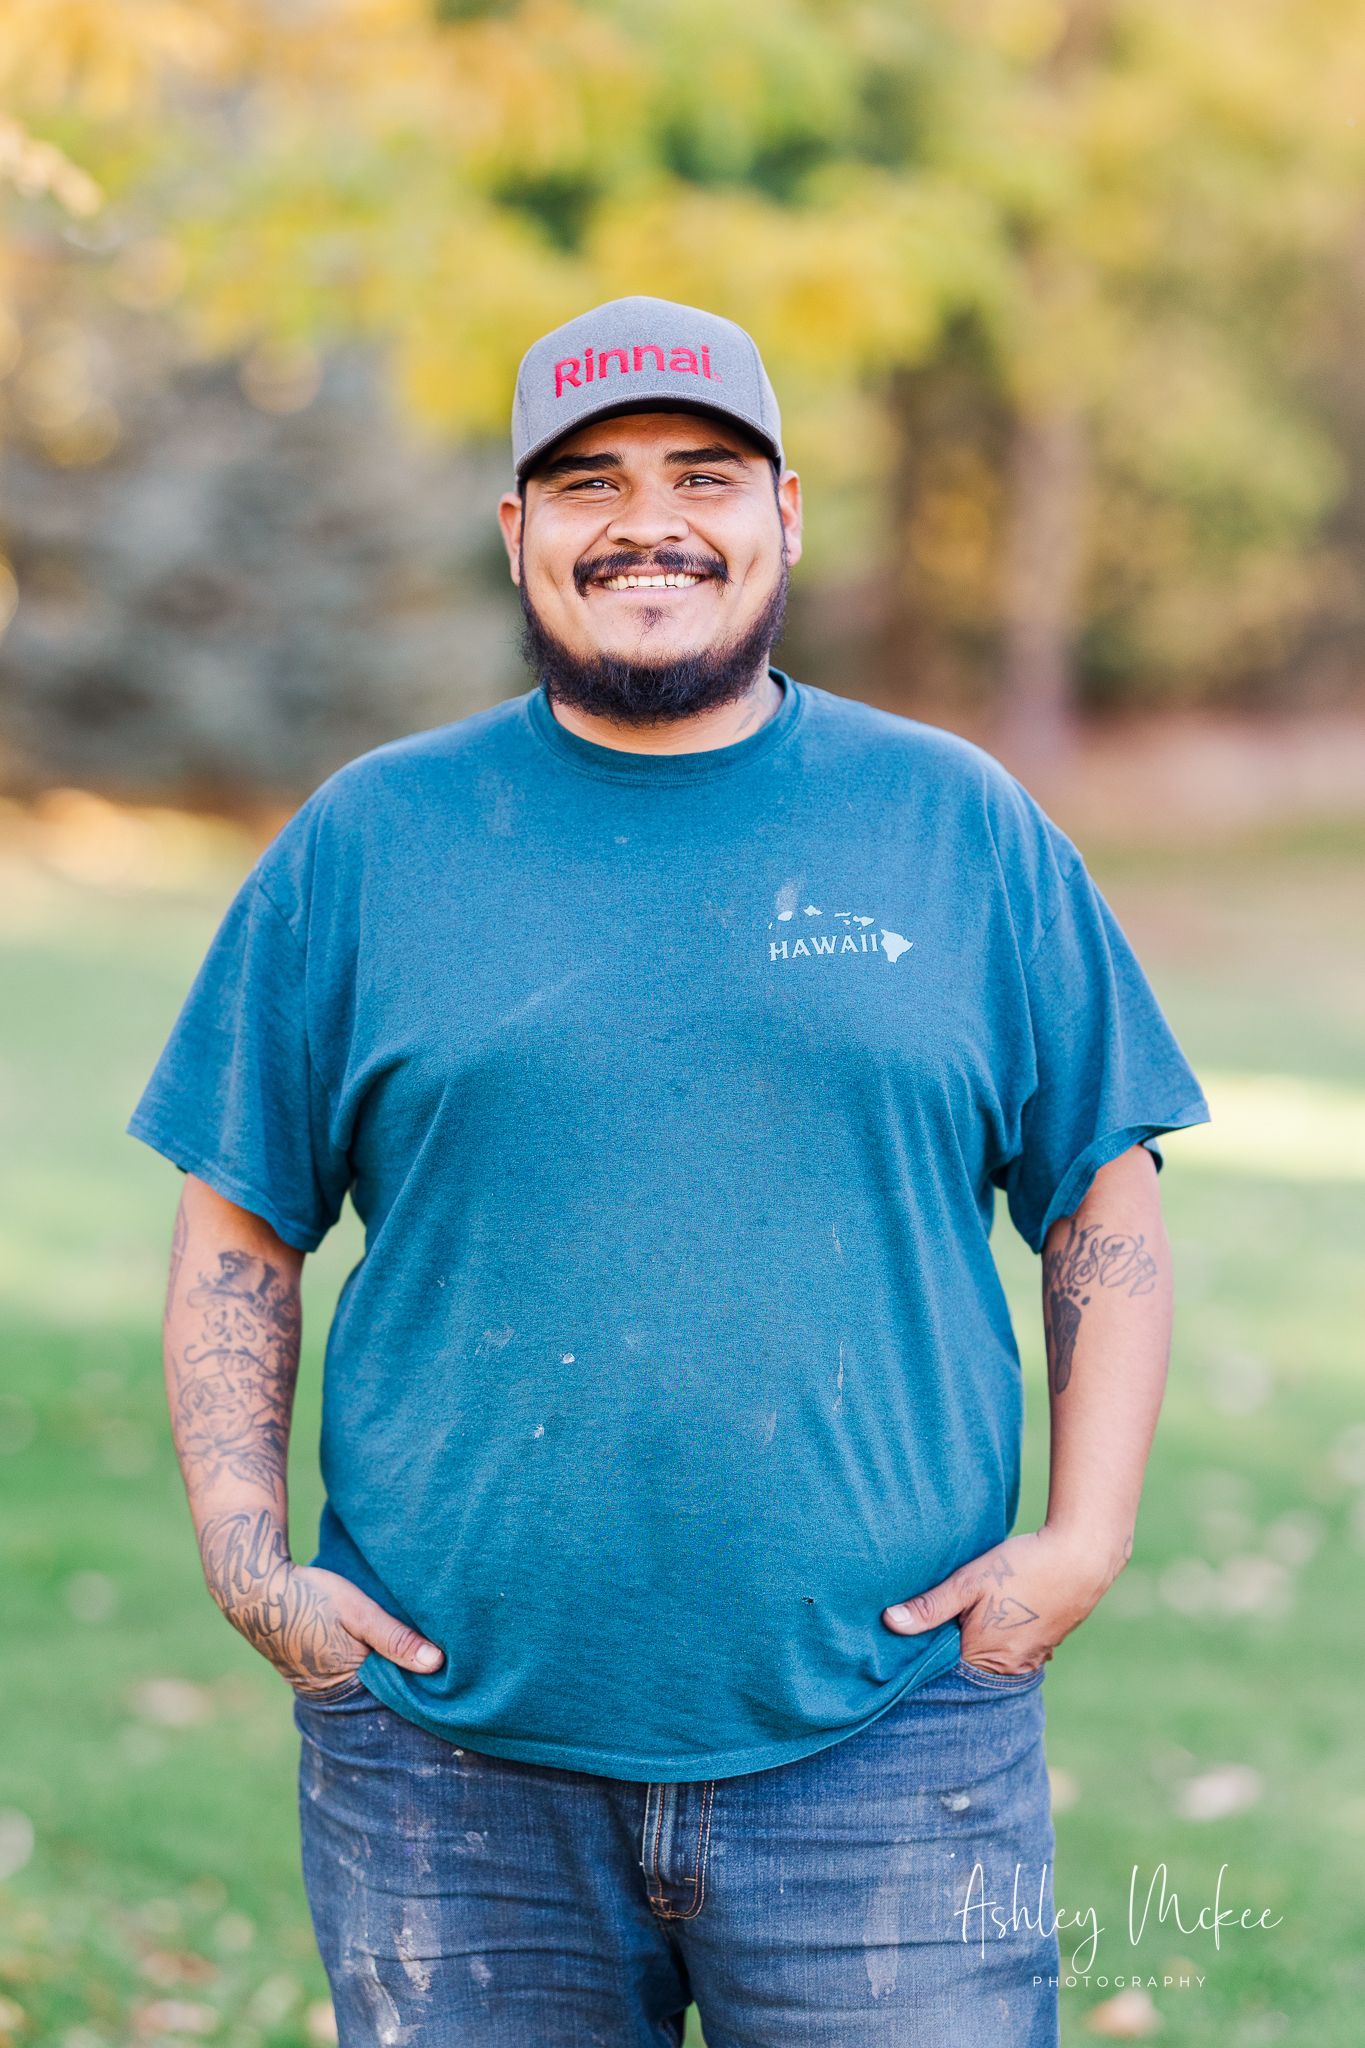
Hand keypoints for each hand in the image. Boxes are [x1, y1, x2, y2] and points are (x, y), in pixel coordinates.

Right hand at [197, 1507, 444, 1695]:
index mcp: (348, 1684)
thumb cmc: (309, 1597)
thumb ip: (395, 1638)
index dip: (421, 1689)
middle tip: (445, 1674)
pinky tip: (386, 1651)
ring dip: (389, 1673)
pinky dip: (370, 1665)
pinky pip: (352, 1674)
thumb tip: (437, 1664)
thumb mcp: (358, 1612)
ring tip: (422, 1661)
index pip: (396, 1698)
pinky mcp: (314, 1668)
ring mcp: (321, 1682)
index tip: (453, 1681)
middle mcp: (334, 1693)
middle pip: (382, 1695)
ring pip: (367, 1684)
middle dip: (408, 1686)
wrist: (253, 1589)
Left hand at [880, 1525, 1130, 1676]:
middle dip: (950, 1650)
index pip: (942, 1671)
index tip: (907, 1641)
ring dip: (977, 1643)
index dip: (924, 1656)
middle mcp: (1009, 1668)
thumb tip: (890, 1622)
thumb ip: (930, 1606)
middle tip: (934, 1625)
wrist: (1082, 1558)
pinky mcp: (1045, 1645)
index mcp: (984, 1658)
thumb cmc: (1022, 1567)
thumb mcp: (968, 1581)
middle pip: (968, 1668)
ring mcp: (1031, 1659)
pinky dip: (1000, 1639)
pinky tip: (995, 1616)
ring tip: (964, 1618)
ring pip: (991, 1659)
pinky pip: (1013, 1651)